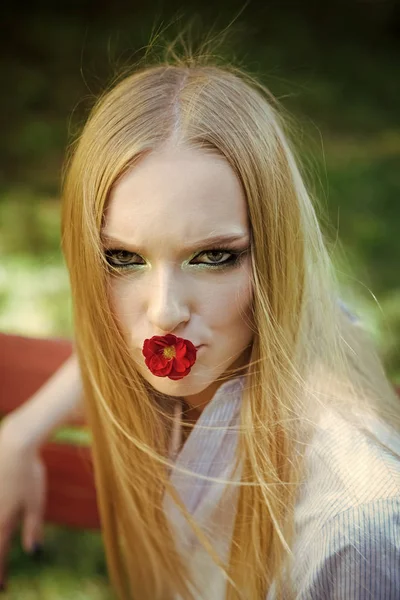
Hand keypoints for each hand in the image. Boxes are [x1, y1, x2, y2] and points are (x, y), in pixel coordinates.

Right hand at [0, 416, 46, 586]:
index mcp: (3, 521)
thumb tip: (33, 551)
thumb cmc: (29, 472)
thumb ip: (33, 527)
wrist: (15, 443)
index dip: (1, 573)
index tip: (3, 587)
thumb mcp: (36, 501)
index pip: (0, 554)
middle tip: (0, 582)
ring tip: (0, 550)